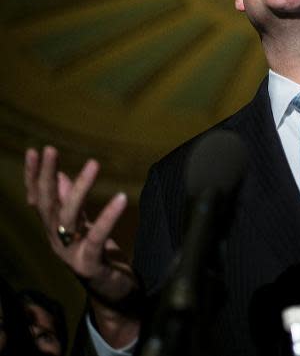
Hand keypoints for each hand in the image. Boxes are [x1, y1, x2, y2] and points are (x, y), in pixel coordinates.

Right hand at [24, 146, 140, 345]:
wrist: (115, 295)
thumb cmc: (100, 257)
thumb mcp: (84, 226)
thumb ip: (72, 204)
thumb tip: (59, 176)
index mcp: (55, 230)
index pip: (39, 199)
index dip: (34, 176)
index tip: (34, 150)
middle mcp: (57, 241)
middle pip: (46, 205)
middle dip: (44, 176)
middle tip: (49, 149)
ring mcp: (71, 253)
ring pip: (69, 217)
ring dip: (80, 188)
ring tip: (93, 163)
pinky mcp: (90, 264)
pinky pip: (98, 236)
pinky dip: (108, 217)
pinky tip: (121, 198)